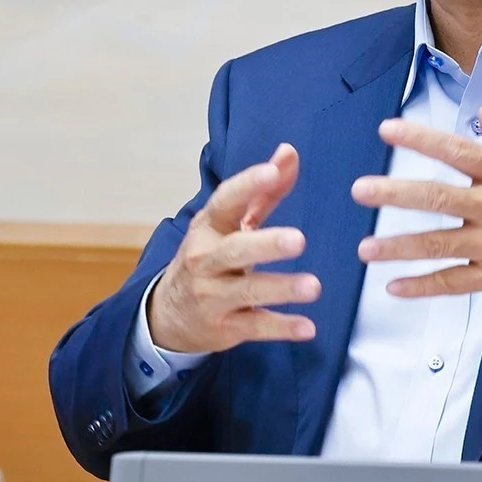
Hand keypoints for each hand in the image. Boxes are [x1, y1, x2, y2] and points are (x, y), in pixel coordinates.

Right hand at [148, 143, 320, 352]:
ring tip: (314, 286)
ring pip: (247, 291)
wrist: (168, 315)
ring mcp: (212, 296)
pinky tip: (308, 328)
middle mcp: (205, 261)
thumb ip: (262, 191)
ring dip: (281, 289)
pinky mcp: (224, 328)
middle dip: (266, 245)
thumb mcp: (229, 224)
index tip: (272, 171)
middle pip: (234, 250)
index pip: (225, 202)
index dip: (247, 185)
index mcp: (208, 228)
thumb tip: (289, 153)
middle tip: (299, 240)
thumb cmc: (209, 258)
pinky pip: (255, 327)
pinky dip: (281, 328)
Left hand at [351, 103, 481, 306]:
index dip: (420, 138)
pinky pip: (452, 282)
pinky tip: (394, 286)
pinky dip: (422, 286)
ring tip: (365, 248)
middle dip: (395, 193)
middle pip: (437, 196)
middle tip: (361, 190)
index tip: (387, 129)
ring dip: (398, 246)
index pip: (456, 150)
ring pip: (438, 244)